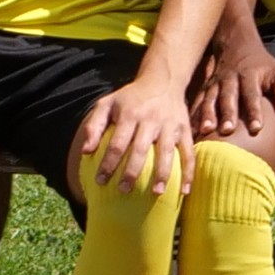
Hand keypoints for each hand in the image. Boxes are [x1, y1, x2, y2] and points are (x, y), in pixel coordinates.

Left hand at [76, 76, 196, 195]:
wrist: (163, 80)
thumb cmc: (130, 97)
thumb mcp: (107, 103)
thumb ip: (93, 125)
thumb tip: (85, 151)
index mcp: (130, 114)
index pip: (117, 143)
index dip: (108, 163)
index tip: (100, 181)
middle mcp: (151, 120)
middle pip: (140, 150)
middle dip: (132, 172)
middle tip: (124, 190)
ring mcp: (169, 125)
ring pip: (166, 152)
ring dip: (162, 174)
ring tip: (156, 193)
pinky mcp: (184, 129)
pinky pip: (188, 152)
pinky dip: (188, 172)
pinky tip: (185, 190)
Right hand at [193, 29, 274, 139]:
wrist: (237, 44)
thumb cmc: (264, 66)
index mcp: (251, 76)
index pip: (253, 95)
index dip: (254, 111)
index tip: (257, 129)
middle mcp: (231, 79)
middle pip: (229, 97)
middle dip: (227, 114)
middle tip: (227, 131)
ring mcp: (215, 84)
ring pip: (209, 99)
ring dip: (207, 115)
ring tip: (206, 130)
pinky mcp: (205, 88)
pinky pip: (196, 102)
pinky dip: (192, 115)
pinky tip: (190, 130)